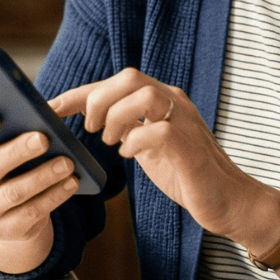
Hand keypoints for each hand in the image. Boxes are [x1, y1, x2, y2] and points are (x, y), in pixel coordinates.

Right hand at [0, 111, 81, 274]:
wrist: (4, 213)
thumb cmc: (7, 166)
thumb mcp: (0, 150)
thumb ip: (11, 132)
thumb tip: (43, 117)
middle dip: (17, 152)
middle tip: (43, 138)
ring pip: (13, 193)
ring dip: (43, 176)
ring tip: (67, 162)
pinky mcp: (5, 230)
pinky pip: (32, 213)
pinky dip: (54, 196)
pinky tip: (71, 182)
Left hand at [49, 69, 269, 242]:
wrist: (229, 201)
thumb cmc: (186, 174)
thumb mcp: (148, 146)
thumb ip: (127, 129)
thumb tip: (91, 123)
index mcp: (163, 99)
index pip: (116, 83)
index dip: (80, 93)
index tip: (50, 107)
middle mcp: (175, 102)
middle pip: (130, 77)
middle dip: (99, 100)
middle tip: (91, 129)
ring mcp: (186, 122)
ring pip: (145, 94)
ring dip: (117, 116)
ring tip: (110, 141)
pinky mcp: (191, 148)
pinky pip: (160, 131)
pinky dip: (136, 142)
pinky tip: (131, 156)